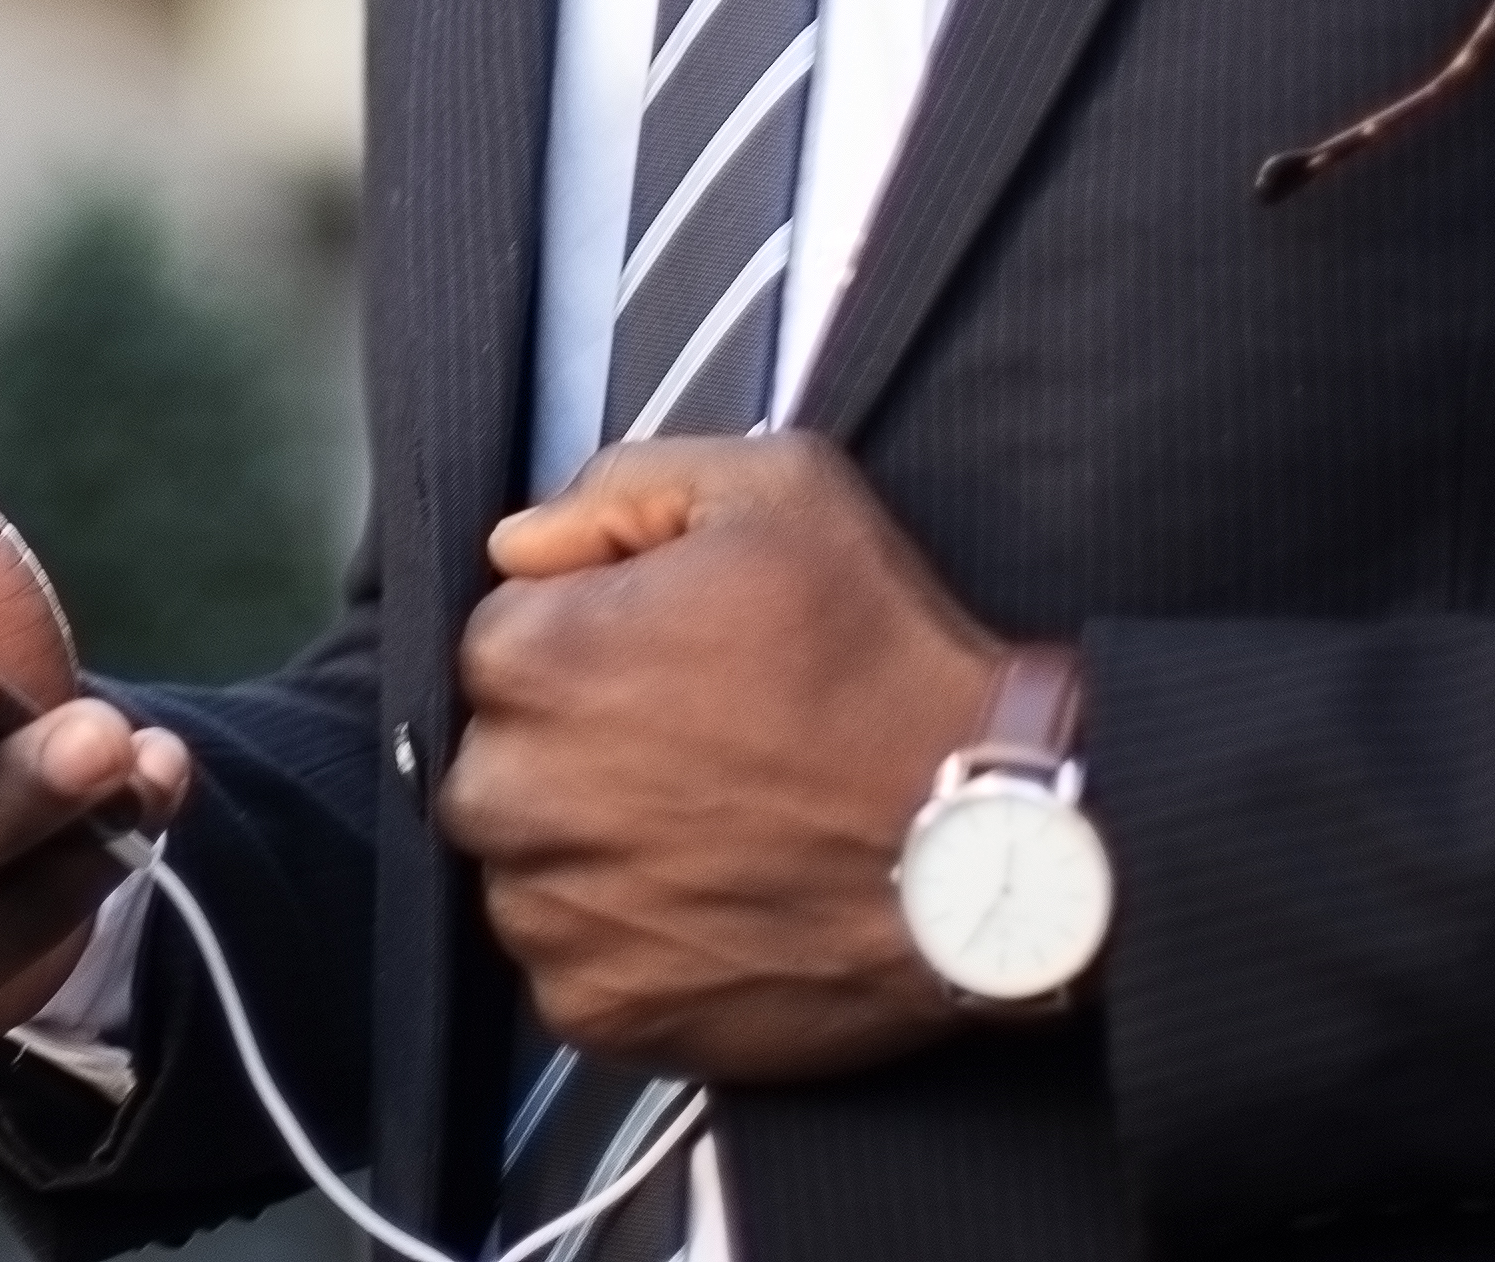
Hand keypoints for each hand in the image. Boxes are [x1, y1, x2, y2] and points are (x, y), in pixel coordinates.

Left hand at [439, 433, 1019, 1084]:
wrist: (993, 847)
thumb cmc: (891, 672)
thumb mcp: (777, 490)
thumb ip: (624, 487)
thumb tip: (526, 543)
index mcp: (537, 656)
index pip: (504, 635)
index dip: (594, 640)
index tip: (673, 663)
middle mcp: (515, 790)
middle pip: (501, 754)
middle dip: (578, 746)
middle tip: (700, 750)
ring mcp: (552, 912)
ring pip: (528, 862)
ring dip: (593, 846)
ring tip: (715, 829)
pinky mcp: (598, 1007)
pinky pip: (570, 962)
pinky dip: (626, 941)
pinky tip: (713, 900)